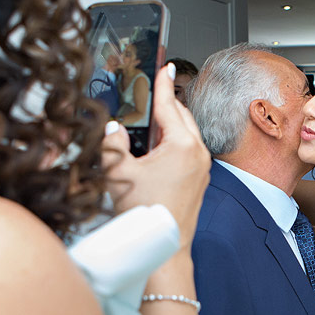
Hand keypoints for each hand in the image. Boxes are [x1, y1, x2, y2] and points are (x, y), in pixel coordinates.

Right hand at [102, 63, 209, 247]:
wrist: (164, 248)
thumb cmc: (145, 215)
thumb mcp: (118, 173)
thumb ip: (112, 143)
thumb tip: (113, 128)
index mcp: (181, 146)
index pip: (169, 104)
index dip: (162, 84)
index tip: (165, 67)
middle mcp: (197, 154)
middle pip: (181, 116)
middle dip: (167, 102)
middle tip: (154, 91)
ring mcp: (202, 168)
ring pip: (187, 133)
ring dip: (171, 122)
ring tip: (152, 119)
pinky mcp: (200, 180)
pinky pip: (189, 150)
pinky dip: (175, 141)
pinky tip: (158, 148)